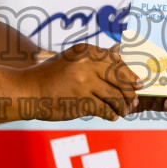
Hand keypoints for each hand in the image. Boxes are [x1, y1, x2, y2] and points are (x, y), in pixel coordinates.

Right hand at [24, 43, 139, 120]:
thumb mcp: (72, 61)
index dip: (130, 74)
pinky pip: (104, 109)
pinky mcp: (81, 101)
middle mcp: (87, 64)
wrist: (28, 91)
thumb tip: (121, 58)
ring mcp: (85, 83)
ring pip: (114, 96)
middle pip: (119, 79)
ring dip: (122, 106)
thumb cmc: (50, 77)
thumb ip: (94, 61)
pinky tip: (112, 116)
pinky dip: (111, 114)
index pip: (116, 62)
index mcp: (86, 51)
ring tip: (124, 111)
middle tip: (134, 101)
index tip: (138, 84)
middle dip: (130, 92)